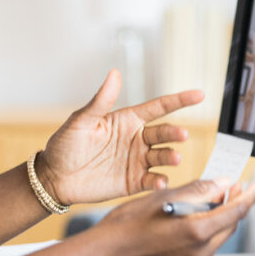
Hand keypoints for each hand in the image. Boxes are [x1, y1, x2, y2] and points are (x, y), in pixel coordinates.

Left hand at [38, 69, 203, 205]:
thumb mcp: (81, 120)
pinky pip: (152, 180)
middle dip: (175, 134)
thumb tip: (114, 73)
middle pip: (163, 133)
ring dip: (170, 157)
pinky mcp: (134, 182)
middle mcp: (137, 139)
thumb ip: (100, 101)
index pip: (158, 108)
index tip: (199, 95)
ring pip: (162, 157)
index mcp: (127, 120)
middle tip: (182, 135)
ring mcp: (137, 161)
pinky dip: (160, 181)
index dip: (179, 100)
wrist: (55, 177)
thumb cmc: (65, 145)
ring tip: (174, 158)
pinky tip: (161, 182)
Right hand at [91, 178, 254, 255]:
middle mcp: (199, 254)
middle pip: (228, 225)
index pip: (235, 211)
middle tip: (233, 188)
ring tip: (206, 203)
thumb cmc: (128, 225)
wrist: (107, 255)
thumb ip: (198, 190)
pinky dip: (202, 237)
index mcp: (196, 231)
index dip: (249, 195)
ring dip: (216, 220)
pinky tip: (187, 225)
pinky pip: (203, 253)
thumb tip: (222, 184)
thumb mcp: (164, 197)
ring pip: (216, 239)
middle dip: (233, 205)